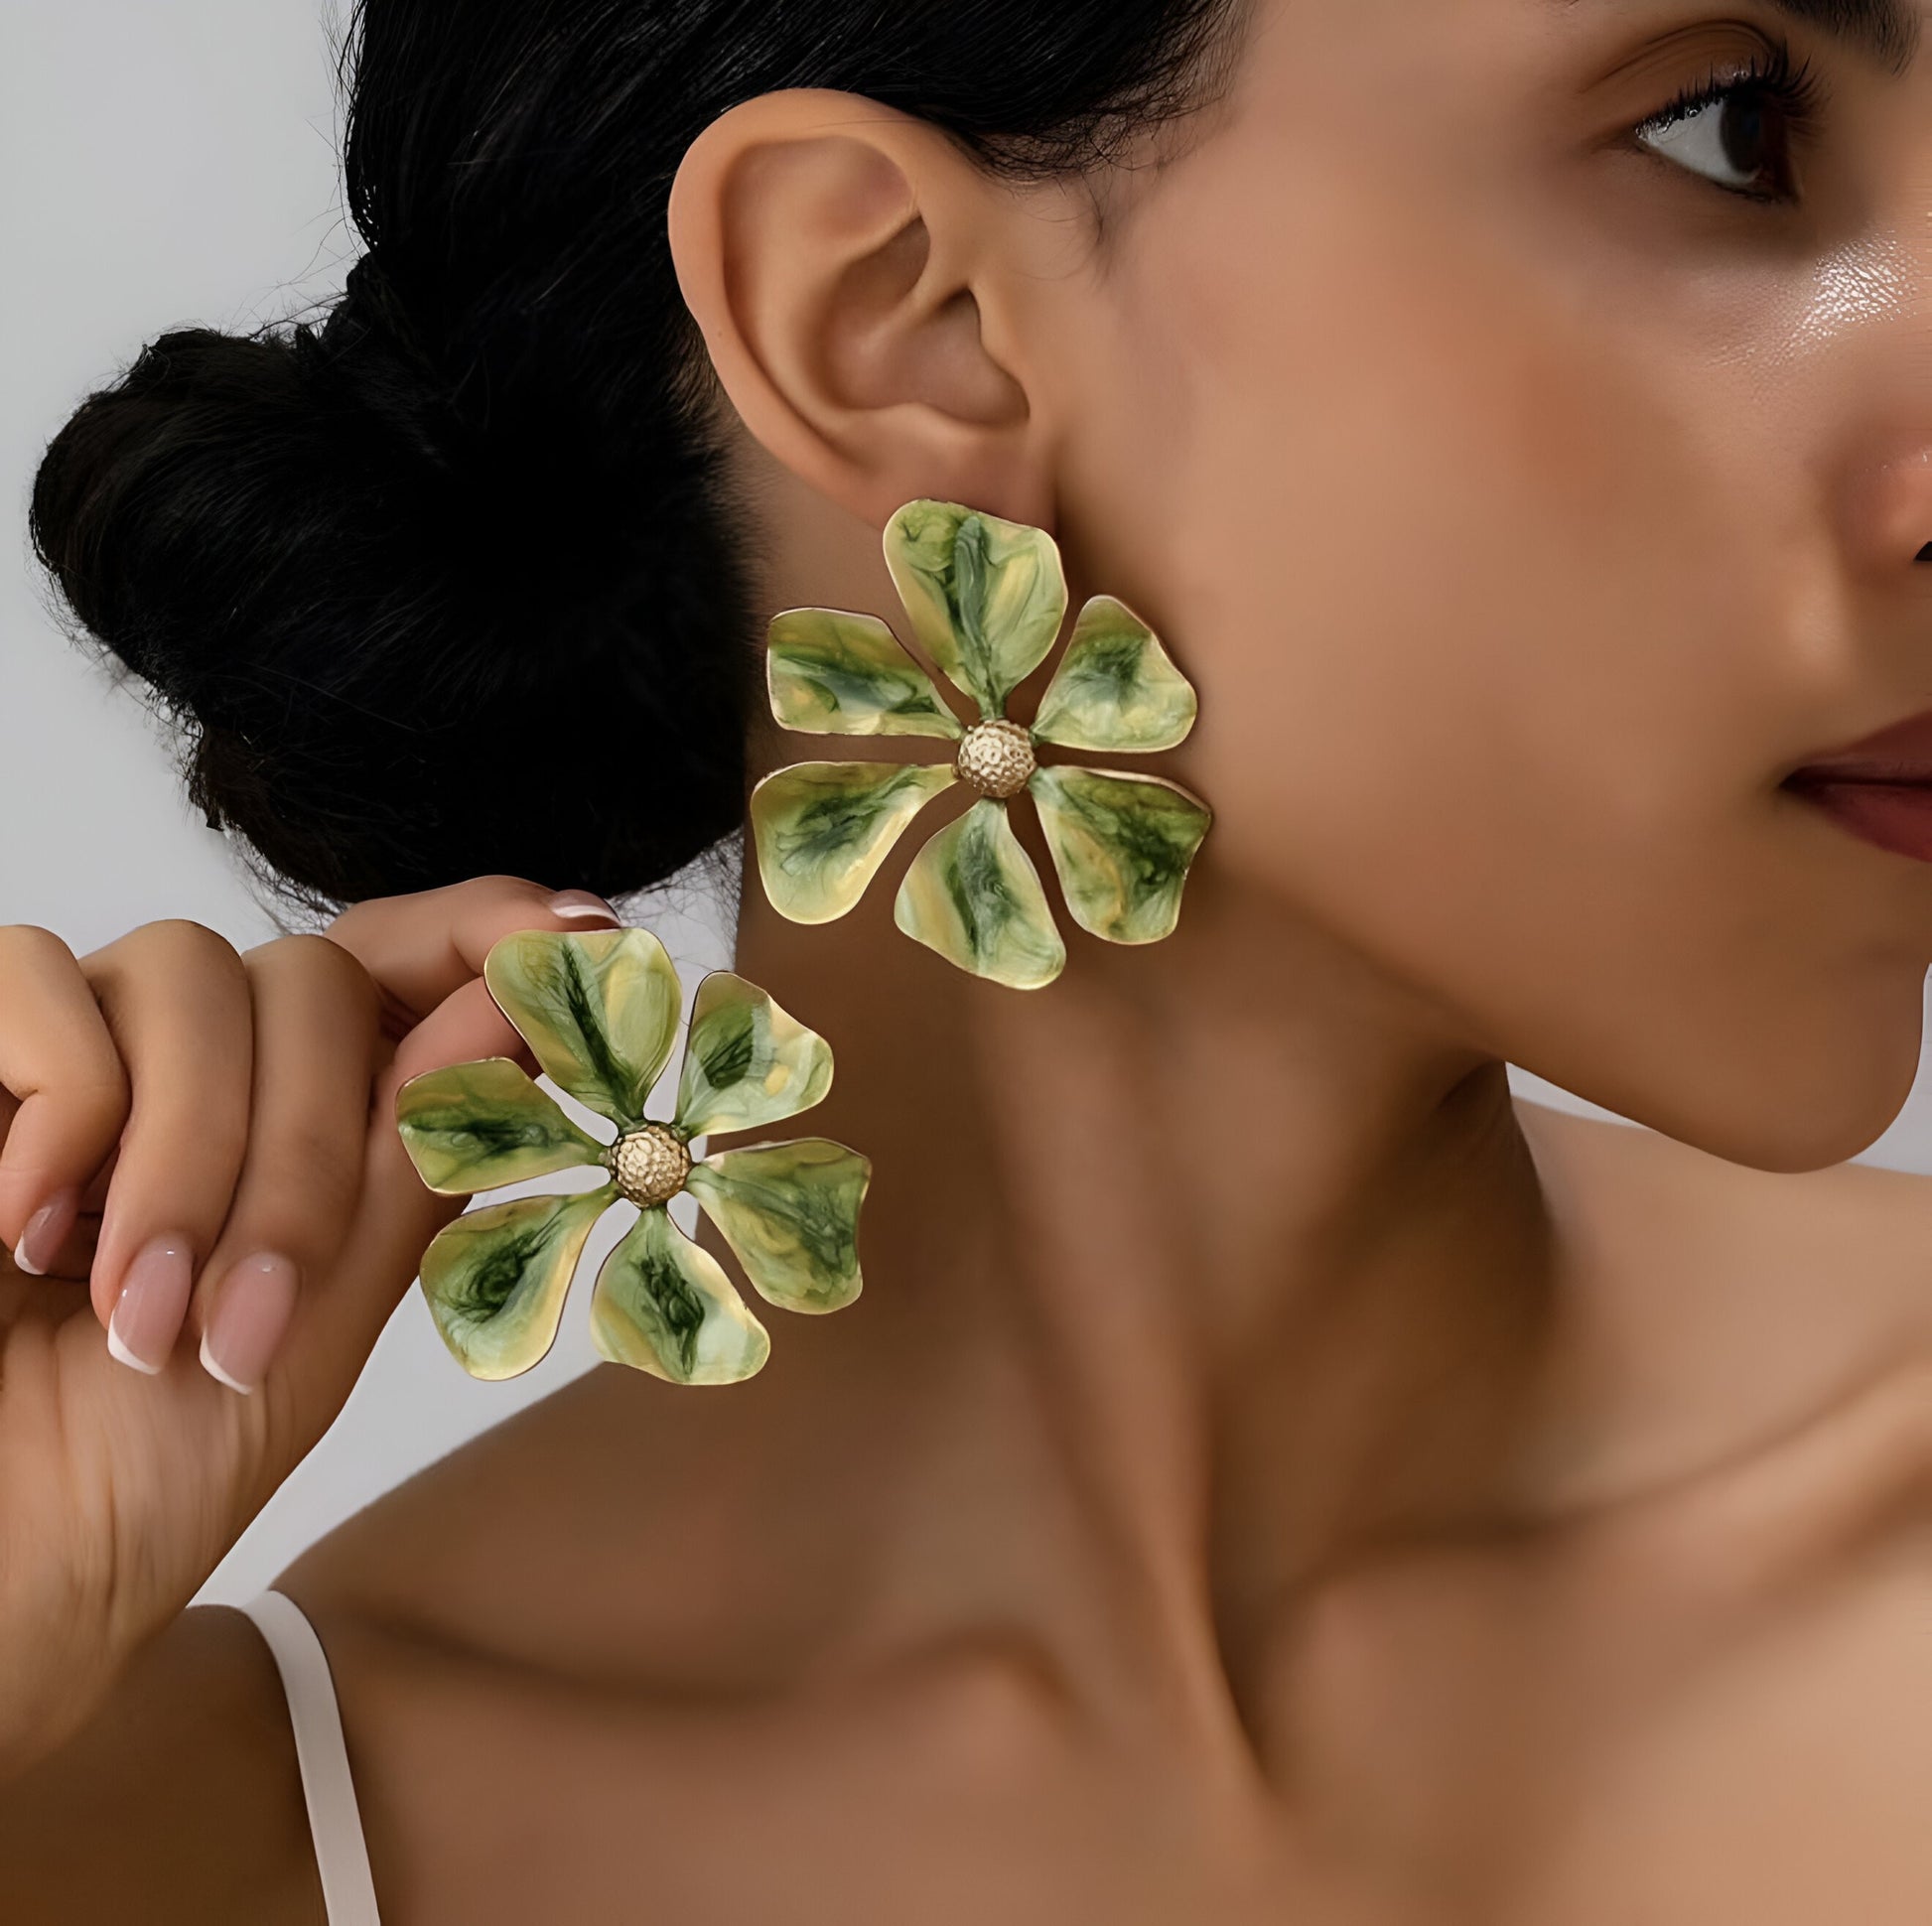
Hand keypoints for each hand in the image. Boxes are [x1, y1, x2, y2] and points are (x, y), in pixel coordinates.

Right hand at [0, 876, 618, 1772]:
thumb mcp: (321, 1317)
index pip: (403, 962)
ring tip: (141, 1317)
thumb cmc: (144, 1468)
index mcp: (306, 1115)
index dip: (491, 932)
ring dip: (190, 1157)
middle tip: (254, 1316)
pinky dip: (68, 1106)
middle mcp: (202, 1063)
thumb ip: (411, 1158)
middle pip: (313, 977)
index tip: (586, 935)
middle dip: (308, 1149)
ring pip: (190, 970)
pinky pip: (37, 974)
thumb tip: (520, 1007)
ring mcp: (83, 1053)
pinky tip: (35, 1236)